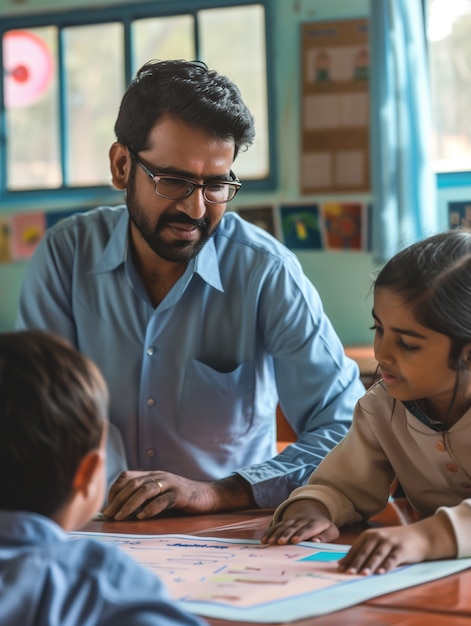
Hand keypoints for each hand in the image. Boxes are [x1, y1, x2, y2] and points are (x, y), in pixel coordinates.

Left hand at [102, 471, 254, 519]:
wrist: (209, 496)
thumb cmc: (181, 499)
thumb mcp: (160, 494)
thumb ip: (143, 498)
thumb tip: (119, 512)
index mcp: (152, 475)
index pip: (126, 476)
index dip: (114, 490)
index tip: (106, 506)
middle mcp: (159, 476)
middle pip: (133, 484)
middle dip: (118, 500)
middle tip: (107, 515)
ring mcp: (171, 484)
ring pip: (145, 491)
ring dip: (130, 504)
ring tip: (120, 518)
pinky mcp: (181, 495)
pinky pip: (164, 500)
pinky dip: (151, 508)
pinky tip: (142, 517)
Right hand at [261, 500, 338, 544]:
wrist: (313, 513)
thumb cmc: (324, 528)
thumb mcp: (331, 532)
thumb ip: (325, 537)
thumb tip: (315, 541)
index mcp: (316, 523)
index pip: (308, 528)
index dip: (302, 534)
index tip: (295, 540)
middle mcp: (302, 520)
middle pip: (294, 527)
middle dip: (286, 534)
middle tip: (280, 542)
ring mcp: (292, 520)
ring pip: (283, 526)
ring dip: (276, 533)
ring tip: (269, 542)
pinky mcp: (285, 522)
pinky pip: (276, 526)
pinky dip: (269, 532)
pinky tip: (263, 540)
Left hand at [338, 513, 456, 574]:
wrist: (419, 536)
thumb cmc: (394, 541)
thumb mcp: (378, 542)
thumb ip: (364, 550)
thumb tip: (343, 563)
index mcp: (369, 535)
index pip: (356, 548)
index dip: (348, 558)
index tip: (340, 569)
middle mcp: (378, 536)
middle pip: (365, 551)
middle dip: (356, 562)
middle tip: (348, 573)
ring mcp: (390, 542)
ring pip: (377, 555)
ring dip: (370, 565)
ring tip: (363, 574)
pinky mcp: (402, 549)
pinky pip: (392, 559)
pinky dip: (386, 566)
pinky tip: (381, 573)